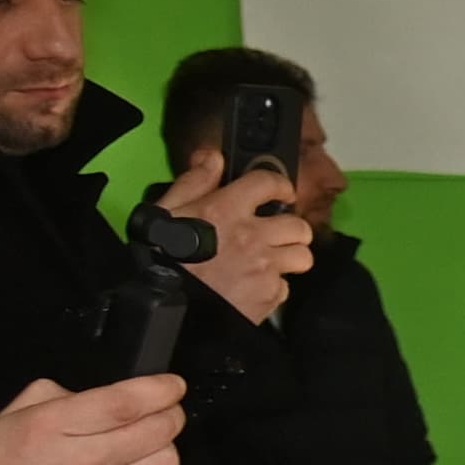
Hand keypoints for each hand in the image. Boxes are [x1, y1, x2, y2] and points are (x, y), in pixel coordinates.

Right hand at [162, 145, 314, 324]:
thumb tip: (213, 156)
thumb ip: (194, 182)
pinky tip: (252, 286)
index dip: (280, 184)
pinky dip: (274, 286)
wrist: (167, 308)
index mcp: (226, 210)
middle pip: (298, 226)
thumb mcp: (167, 213)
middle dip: (289, 229)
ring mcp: (266, 268)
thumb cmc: (162, 257)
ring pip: (302, 256)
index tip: (280, 192)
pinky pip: (286, 286)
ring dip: (290, 257)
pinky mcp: (270, 296)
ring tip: (270, 260)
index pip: (268, 183)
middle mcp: (253, 236)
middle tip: (274, 234)